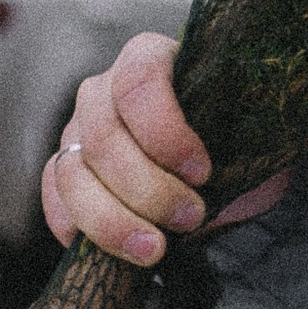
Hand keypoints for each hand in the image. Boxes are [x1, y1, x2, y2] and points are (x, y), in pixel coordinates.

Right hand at [39, 32, 284, 265]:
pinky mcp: (62, 169)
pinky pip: (54, 198)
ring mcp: (76, 128)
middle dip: (148, 188)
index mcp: (150, 58)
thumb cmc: (238, 138)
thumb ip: (240, 130)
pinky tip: (115, 250)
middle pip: (103, 137)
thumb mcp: (252, 127)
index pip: (139, 82)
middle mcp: (103, 88)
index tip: (203, 172)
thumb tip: (224, 161)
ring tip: (156, 249)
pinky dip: (77, 228)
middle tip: (192, 219)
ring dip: (113, 220)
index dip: (166, 132)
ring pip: (73, 174)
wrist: (222, 166)